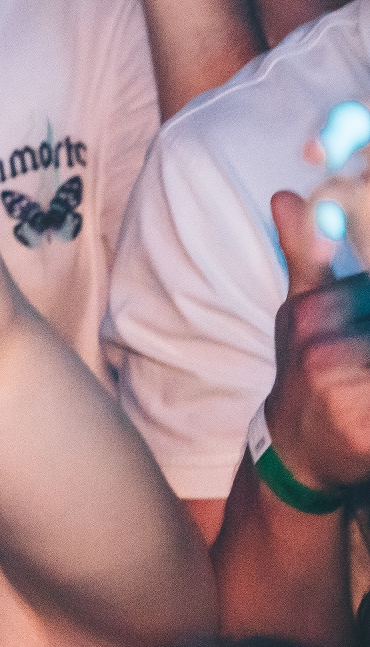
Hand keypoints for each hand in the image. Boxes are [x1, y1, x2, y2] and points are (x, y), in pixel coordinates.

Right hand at [264, 190, 369, 493]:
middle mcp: (323, 350)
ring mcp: (343, 393)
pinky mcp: (361, 429)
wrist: (294, 450)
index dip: (365, 295)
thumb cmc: (307, 369)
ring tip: (363, 363)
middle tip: (362, 338)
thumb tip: (285, 195)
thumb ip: (305, 251)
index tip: (360, 314)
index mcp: (315, 313)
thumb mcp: (302, 308)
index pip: (363, 288)